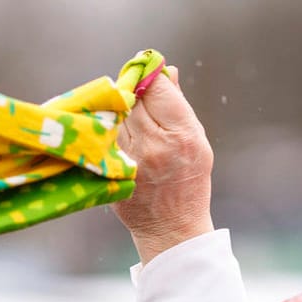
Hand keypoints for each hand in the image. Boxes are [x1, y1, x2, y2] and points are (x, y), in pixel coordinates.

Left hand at [112, 67, 214, 263]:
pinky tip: (115, 135)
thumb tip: (168, 72)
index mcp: (181, 135)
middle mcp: (154, 144)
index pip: (156, 89)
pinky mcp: (112, 169)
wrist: (172, 228)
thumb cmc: (188, 182)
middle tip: (135, 94)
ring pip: (115, 116)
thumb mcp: (197, 141)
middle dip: (132, 92)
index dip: (150, 77)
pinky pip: (104, 136)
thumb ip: (179, 105)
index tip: (148, 74)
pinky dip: (108, 130)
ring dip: (118, 111)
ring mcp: (130, 158)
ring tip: (129, 119)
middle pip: (132, 99)